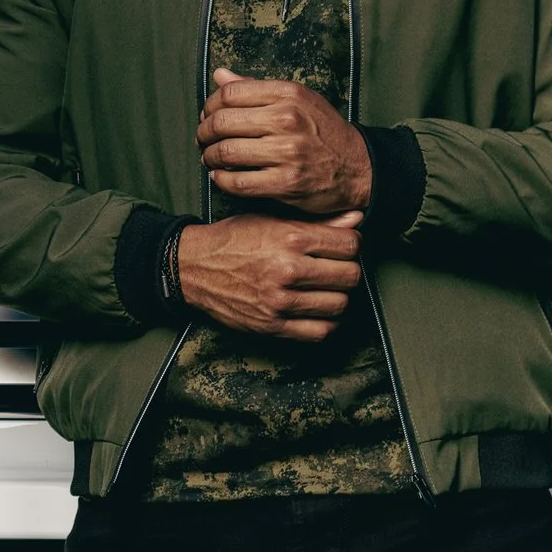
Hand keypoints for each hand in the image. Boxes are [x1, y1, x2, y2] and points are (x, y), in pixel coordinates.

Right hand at [174, 210, 363, 340]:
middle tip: (336, 268)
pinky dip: (327, 322)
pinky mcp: (272, 326)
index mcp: (290, 238)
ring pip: (339, 304)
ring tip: (327, 289)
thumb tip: (357, 220)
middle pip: (350, 276)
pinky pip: (320, 331)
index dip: (351, 244)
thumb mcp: (272, 220)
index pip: (350, 244)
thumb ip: (317, 223)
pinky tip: (319, 310)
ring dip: (339, 296)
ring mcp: (280, 301)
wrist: (194, 267)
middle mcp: (287, 270)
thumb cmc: (235, 239)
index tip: (343, 247)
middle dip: (348, 270)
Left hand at [196, 68, 372, 215]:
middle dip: (204, 133)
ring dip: (209, 157)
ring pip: (226, 152)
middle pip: (222, 122)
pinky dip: (221, 180)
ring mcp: (287, 153)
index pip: (230, 93)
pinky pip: (237, 182)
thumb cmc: (324, 132)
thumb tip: (220, 75)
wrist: (359, 167)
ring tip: (210, 159)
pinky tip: (221, 177)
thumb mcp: (298, 99)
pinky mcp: (285, 183)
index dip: (210, 105)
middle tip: (203, 140)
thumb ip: (256, 88)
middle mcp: (287, 120)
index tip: (208, 115)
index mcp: (289, 94)